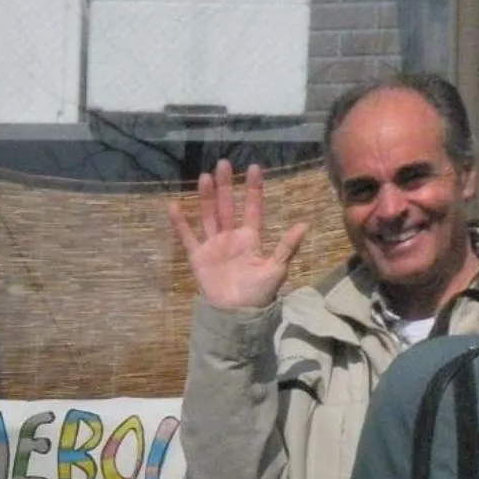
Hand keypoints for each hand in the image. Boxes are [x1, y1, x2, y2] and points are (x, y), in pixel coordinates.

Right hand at [168, 160, 307, 311]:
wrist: (235, 315)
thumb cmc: (258, 293)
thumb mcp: (276, 269)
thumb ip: (287, 246)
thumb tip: (304, 225)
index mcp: (250, 238)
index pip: (252, 208)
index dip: (253, 189)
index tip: (254, 168)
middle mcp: (231, 237)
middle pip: (227, 206)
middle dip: (226, 186)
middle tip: (223, 163)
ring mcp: (213, 245)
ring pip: (209, 216)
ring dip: (206, 197)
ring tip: (204, 177)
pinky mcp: (198, 257)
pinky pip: (188, 237)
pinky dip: (181, 223)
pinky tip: (174, 206)